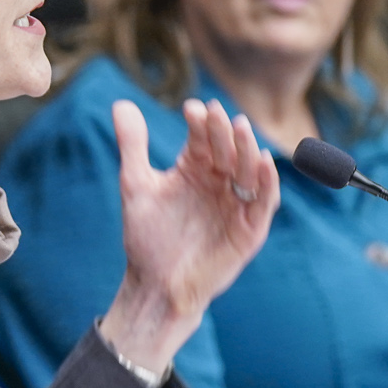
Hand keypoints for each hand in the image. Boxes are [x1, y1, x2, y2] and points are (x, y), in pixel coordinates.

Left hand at [100, 98, 278, 372]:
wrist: (155, 285)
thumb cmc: (147, 237)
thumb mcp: (137, 186)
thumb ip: (133, 146)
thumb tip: (120, 103)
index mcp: (196, 169)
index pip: (202, 138)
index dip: (199, 123)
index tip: (191, 108)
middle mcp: (220, 182)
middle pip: (227, 149)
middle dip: (222, 131)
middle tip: (215, 112)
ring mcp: (237, 205)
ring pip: (248, 170)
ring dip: (246, 148)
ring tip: (238, 126)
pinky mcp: (249, 229)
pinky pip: (263, 202)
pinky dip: (267, 182)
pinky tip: (263, 162)